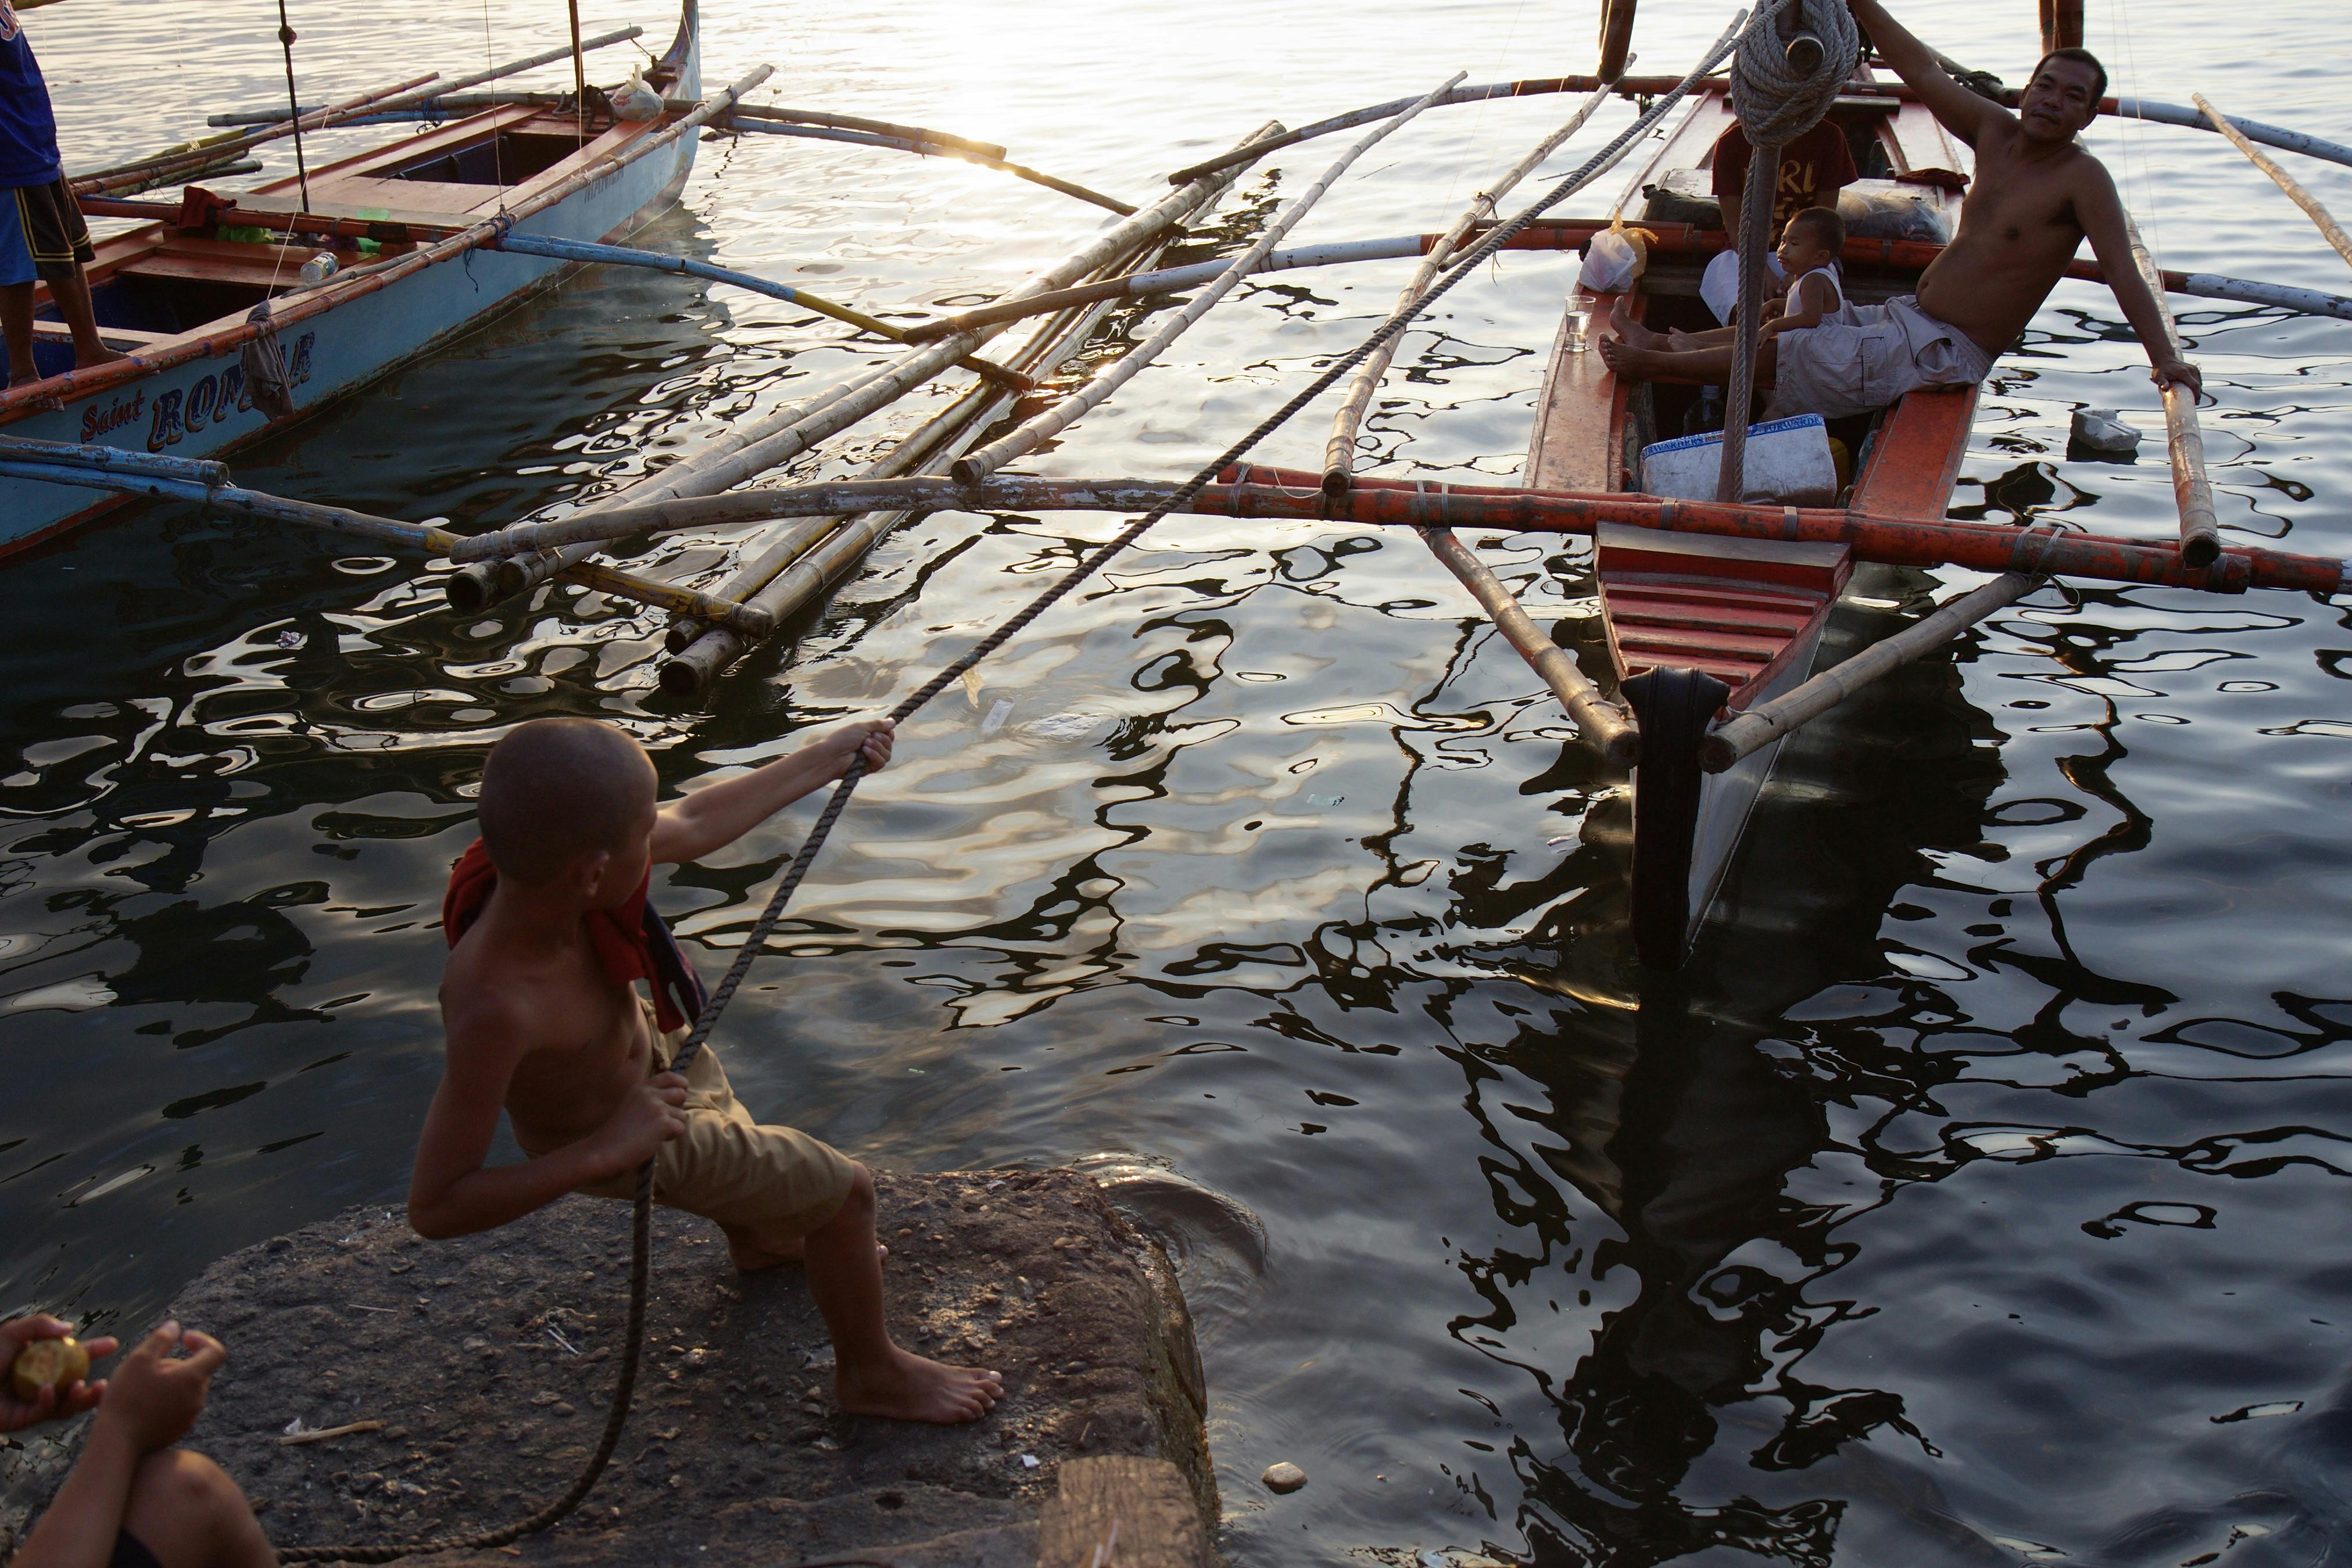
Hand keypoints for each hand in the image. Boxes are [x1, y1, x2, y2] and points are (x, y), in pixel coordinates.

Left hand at [0, 1317, 118, 1431]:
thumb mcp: (11, 1334)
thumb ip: (39, 1324)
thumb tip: (70, 1329)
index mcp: (43, 1362)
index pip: (74, 1356)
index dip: (93, 1350)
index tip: (112, 1343)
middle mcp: (44, 1382)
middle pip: (77, 1385)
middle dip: (94, 1388)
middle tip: (102, 1382)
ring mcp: (35, 1402)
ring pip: (67, 1405)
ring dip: (79, 1399)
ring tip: (83, 1388)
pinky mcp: (25, 1419)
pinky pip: (44, 1412)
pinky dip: (49, 1401)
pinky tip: (47, 1390)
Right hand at [87, 1323, 220, 1454]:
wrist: (117, 1442)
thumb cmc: (126, 1397)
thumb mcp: (139, 1359)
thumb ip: (160, 1339)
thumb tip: (175, 1327)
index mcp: (194, 1378)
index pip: (215, 1352)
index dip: (202, 1340)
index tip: (183, 1339)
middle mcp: (198, 1398)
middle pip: (197, 1371)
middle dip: (177, 1363)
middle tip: (148, 1367)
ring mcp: (189, 1416)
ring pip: (187, 1389)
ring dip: (170, 1381)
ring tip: (141, 1385)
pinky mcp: (178, 1430)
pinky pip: (179, 1407)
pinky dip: (166, 1399)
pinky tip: (141, 1404)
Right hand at [596, 1072, 688, 1172]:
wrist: (605, 1150)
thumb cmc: (617, 1132)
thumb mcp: (632, 1104)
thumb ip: (650, 1098)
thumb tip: (677, 1096)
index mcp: (641, 1087)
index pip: (670, 1076)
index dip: (680, 1084)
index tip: (679, 1094)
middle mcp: (650, 1093)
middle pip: (682, 1093)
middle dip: (677, 1108)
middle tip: (663, 1120)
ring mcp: (657, 1106)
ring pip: (682, 1114)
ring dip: (673, 1125)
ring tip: (654, 1132)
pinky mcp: (663, 1122)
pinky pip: (680, 1127)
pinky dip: (671, 1136)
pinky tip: (654, 1139)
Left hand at [817, 718, 895, 779]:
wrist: (831, 756)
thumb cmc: (842, 739)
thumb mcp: (861, 727)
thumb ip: (877, 725)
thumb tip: (893, 721)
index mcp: (869, 735)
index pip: (888, 734)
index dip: (888, 732)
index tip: (885, 729)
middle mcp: (872, 746)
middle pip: (889, 743)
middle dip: (882, 738)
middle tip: (870, 736)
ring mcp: (871, 758)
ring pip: (887, 754)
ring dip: (878, 746)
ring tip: (865, 743)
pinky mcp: (870, 768)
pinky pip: (881, 762)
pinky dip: (875, 755)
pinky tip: (865, 751)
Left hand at [2153, 359, 2203, 399]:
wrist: (2164, 359)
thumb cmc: (2161, 369)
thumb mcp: (2159, 376)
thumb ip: (2162, 382)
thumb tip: (2165, 388)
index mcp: (2184, 372)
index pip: (2194, 385)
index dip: (2197, 394)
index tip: (2196, 402)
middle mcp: (2191, 370)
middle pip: (2198, 384)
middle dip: (2198, 394)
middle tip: (2194, 403)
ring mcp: (2193, 369)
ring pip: (2199, 382)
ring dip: (2197, 390)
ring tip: (2193, 399)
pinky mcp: (2194, 369)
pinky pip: (2198, 379)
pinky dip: (2197, 386)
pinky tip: (2193, 391)